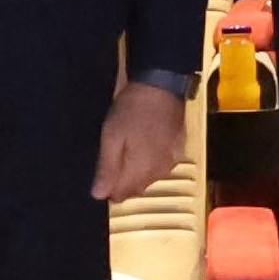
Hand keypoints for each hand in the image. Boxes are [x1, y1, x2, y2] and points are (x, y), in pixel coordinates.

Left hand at [92, 81, 187, 202]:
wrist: (162, 85)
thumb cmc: (132, 109)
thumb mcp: (111, 136)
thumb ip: (107, 168)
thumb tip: (99, 195)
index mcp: (141, 170)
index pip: (122, 195)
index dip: (108, 189)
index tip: (103, 173)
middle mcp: (159, 171)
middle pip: (137, 189)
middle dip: (123, 182)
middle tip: (113, 158)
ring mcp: (172, 161)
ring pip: (150, 179)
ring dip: (138, 173)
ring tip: (129, 150)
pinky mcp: (179, 150)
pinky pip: (162, 167)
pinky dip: (152, 163)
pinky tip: (146, 146)